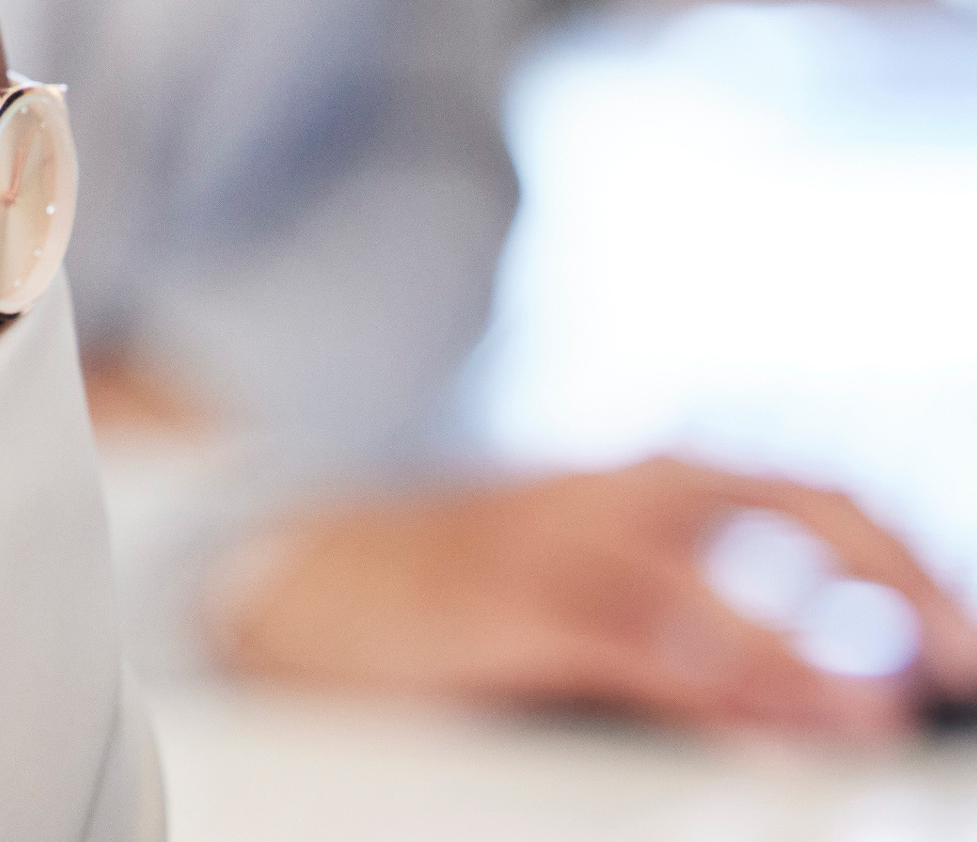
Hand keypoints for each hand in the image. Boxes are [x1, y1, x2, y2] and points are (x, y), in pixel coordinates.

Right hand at [222, 459, 976, 734]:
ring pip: (704, 578)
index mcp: (648, 487)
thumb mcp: (595, 581)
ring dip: (802, 648)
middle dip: (886, 584)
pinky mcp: (499, 609)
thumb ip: (705, 612)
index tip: (965, 639)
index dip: (902, 560)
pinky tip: (757, 728)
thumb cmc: (471, 595)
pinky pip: (620, 641)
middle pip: (781, 510)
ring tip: (874, 709)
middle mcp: (612, 497)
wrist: (304, 582)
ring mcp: (552, 546)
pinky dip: (702, 682)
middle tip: (956, 661)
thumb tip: (853, 681)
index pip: (811, 496)